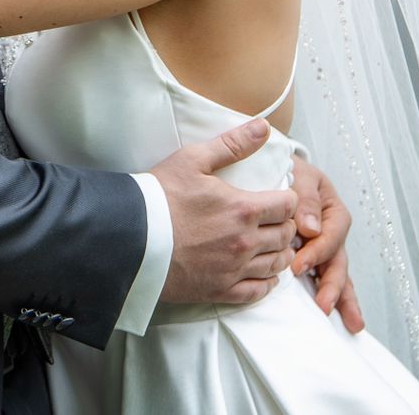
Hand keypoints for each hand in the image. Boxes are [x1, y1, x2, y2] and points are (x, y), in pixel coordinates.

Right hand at [151, 118, 298, 304]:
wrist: (130, 237)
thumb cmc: (159, 195)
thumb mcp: (193, 159)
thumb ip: (232, 144)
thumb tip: (264, 126)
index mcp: (243, 209)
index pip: (288, 206)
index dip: (288, 199)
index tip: (280, 198)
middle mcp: (245, 242)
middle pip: (285, 235)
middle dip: (286, 225)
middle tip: (276, 220)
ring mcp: (233, 270)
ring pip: (276, 264)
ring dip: (280, 253)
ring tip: (274, 245)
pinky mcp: (219, 291)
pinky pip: (257, 291)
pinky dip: (267, 283)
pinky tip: (265, 275)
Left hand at [289, 157, 364, 332]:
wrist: (272, 170)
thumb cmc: (285, 170)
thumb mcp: (297, 173)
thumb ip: (304, 195)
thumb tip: (310, 228)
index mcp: (331, 209)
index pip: (331, 233)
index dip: (318, 251)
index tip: (298, 265)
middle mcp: (331, 231)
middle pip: (338, 259)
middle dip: (333, 285)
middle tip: (323, 305)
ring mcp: (324, 247)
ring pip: (336, 274)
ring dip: (341, 298)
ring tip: (351, 323)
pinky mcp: (312, 259)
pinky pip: (323, 279)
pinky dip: (332, 297)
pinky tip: (339, 318)